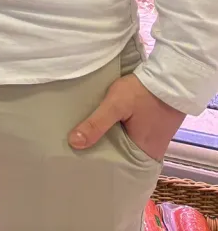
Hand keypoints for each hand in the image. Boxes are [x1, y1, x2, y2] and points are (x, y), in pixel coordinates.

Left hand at [69, 73, 184, 161]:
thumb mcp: (115, 105)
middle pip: (121, 156)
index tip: (82, 160)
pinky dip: (120, 131)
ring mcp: (154, 139)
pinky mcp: (154, 128)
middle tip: (79, 148)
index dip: (100, 163)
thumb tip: (74, 143)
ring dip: (111, 139)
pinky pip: (132, 134)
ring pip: (126, 144)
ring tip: (87, 137)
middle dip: (103, 151)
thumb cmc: (143, 91)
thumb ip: (96, 123)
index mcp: (145, 154)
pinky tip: (105, 125)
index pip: (118, 167)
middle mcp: (152, 152)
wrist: (170, 77)